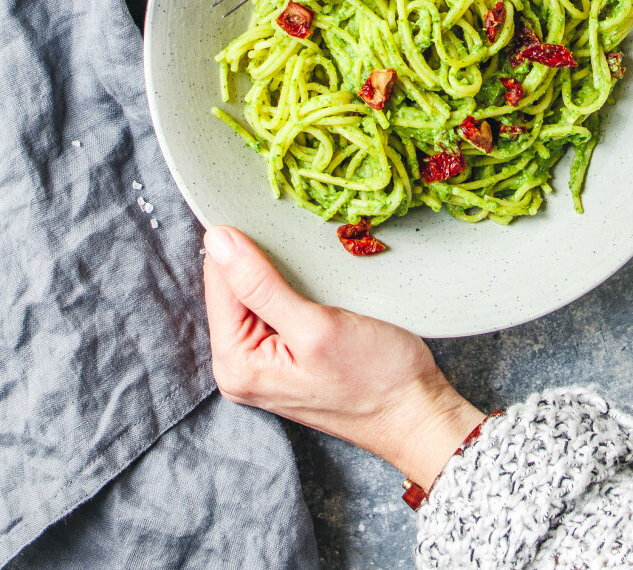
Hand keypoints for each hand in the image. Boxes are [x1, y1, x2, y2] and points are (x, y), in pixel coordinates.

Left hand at [203, 225, 483, 488]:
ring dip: (279, 268)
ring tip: (312, 259)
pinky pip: (273, 305)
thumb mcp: (316, 327)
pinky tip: (315, 278)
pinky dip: (291, 284)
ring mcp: (261, 362)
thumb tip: (216, 240)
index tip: (272, 218)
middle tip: (300, 240)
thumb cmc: (375, 377)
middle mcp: (239, 365)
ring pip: (254, 291)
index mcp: (236, 362)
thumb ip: (260, 285)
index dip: (242, 243)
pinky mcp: (283, 355)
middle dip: (261, 257)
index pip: (219, 280)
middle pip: (233, 286)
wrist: (415, 413)